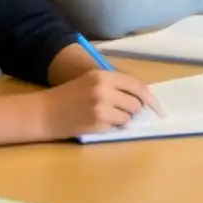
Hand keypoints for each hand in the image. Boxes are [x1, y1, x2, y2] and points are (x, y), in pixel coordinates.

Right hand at [37, 70, 161, 138]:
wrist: (43, 113)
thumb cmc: (69, 96)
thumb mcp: (92, 81)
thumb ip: (116, 84)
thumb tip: (144, 95)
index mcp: (103, 75)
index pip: (137, 86)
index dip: (151, 99)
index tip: (159, 109)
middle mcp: (104, 89)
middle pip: (136, 103)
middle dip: (133, 109)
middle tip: (120, 110)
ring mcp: (101, 107)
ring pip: (129, 116)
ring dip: (123, 119)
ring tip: (106, 116)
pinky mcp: (97, 123)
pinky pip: (118, 127)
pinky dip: (114, 127)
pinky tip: (99, 123)